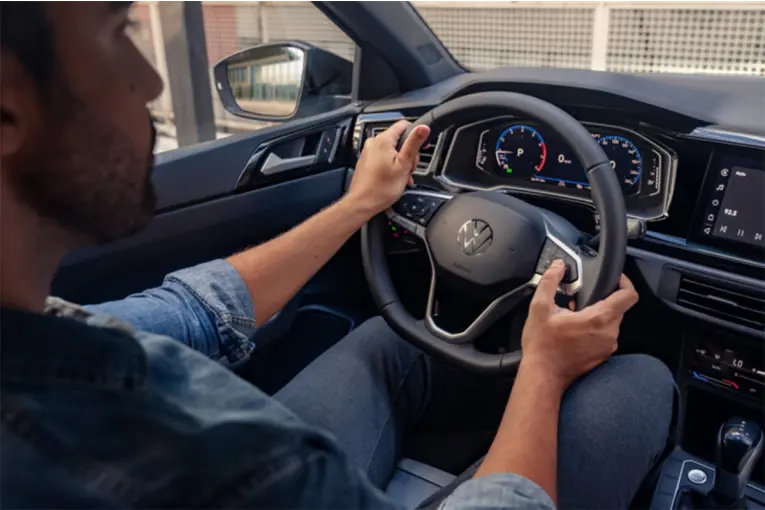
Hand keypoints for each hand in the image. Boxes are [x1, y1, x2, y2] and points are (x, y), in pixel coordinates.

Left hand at [346, 120, 430, 216]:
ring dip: (401, 162)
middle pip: (398, 140)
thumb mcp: (403, 165)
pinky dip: (391, 166)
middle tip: (409, 169)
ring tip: (402, 177)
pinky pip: (383, 158)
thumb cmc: (381, 188)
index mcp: (383, 140)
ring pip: (392, 151)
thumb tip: (423, 127)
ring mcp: (369, 152)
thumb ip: (413, 143)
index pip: (403, 125)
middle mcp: (374, 143)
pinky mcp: (366, 161)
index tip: (420, 147)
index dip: (415, 134)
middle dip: (408, 154)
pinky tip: (394, 178)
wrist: (362, 203)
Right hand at [520, 260, 638, 389]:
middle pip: (618, 308)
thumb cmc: (542, 346)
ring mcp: (607, 347)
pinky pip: (605, 336)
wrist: (543, 375)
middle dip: (602, 299)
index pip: (628, 295)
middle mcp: (609, 333)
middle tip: (581, 299)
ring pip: (611, 322)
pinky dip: (594, 330)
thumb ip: (550, 281)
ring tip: (575, 316)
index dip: (624, 282)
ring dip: (597, 315)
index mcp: (599, 319)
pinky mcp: (603, 356)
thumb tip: (557, 266)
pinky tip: (575, 331)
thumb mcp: (540, 308)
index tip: (615, 279)